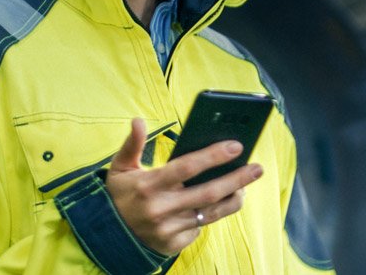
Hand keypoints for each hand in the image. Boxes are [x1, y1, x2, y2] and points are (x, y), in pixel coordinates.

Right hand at [103, 118, 263, 255]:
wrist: (107, 235)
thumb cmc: (119, 194)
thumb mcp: (119, 168)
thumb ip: (131, 144)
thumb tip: (138, 120)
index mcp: (148, 185)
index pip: (187, 167)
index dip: (214, 156)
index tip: (236, 146)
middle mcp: (160, 208)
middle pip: (208, 193)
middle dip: (237, 179)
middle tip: (258, 168)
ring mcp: (168, 229)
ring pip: (210, 214)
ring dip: (233, 199)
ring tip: (245, 186)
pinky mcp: (173, 244)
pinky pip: (199, 228)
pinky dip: (209, 215)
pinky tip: (216, 204)